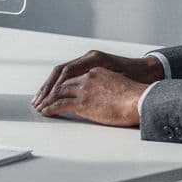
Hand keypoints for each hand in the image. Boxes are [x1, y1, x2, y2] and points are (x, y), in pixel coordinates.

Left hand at [33, 67, 148, 126]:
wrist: (141, 99)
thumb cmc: (135, 95)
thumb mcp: (118, 83)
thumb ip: (106, 85)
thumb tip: (103, 95)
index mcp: (95, 69)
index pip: (70, 73)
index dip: (59, 82)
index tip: (52, 89)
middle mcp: (87, 76)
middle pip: (60, 80)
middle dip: (48, 90)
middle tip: (40, 98)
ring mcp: (84, 88)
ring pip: (58, 92)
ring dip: (46, 100)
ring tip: (39, 107)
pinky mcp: (83, 102)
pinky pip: (60, 104)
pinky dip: (50, 108)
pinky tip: (45, 112)